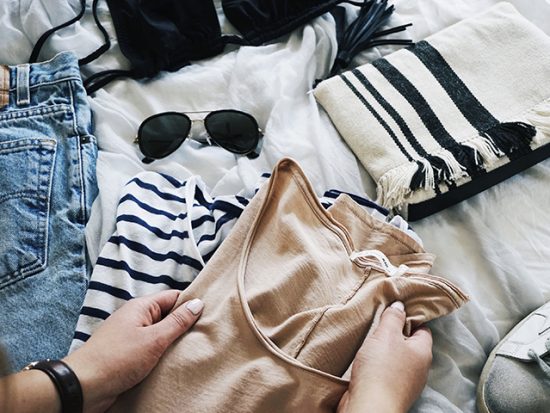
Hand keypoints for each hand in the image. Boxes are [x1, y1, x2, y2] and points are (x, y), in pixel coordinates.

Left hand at [64, 291, 203, 412]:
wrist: (84, 387)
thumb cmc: (117, 360)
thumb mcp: (154, 340)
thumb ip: (177, 322)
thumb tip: (197, 303)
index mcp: (141, 307)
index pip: (173, 297)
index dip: (191, 303)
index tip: (209, 314)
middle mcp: (136, 318)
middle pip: (168, 315)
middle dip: (184, 325)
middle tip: (205, 335)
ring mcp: (131, 337)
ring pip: (160, 334)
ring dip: (173, 343)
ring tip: (193, 350)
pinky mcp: (128, 355)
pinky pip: (151, 349)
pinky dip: (162, 355)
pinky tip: (174, 363)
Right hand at [337, 302, 432, 412]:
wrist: (370, 406)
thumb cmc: (381, 369)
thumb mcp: (386, 335)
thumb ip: (393, 317)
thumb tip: (400, 305)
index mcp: (423, 353)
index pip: (423, 329)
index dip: (410, 318)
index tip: (395, 310)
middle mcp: (418, 369)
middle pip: (409, 344)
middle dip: (394, 334)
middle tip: (379, 323)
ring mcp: (405, 383)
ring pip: (397, 359)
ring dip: (384, 351)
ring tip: (369, 341)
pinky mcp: (390, 392)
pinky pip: (387, 372)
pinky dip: (378, 365)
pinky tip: (366, 361)